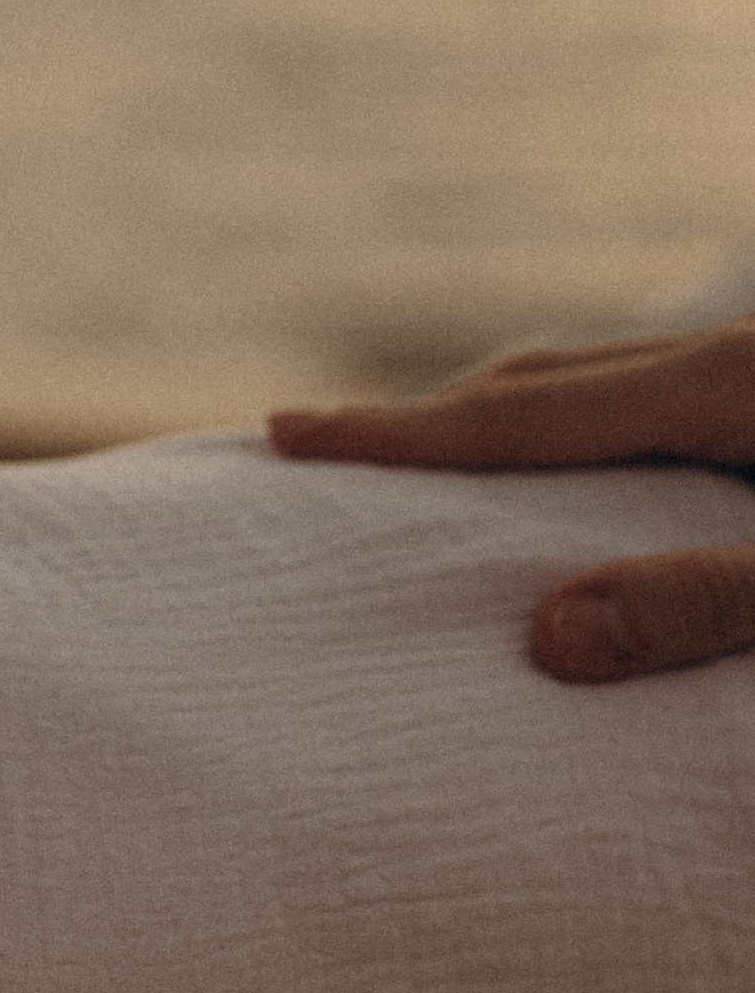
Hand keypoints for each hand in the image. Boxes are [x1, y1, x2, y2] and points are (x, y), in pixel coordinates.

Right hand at [269, 319, 754, 681]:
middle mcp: (729, 355)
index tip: (284, 432)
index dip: (399, 433)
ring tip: (422, 472)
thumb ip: (699, 600)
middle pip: (542, 383)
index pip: (524, 416)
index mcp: (728, 380)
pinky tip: (570, 483)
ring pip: (598, 386)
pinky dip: (576, 440)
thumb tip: (546, 637)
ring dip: (499, 425)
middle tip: (315, 448)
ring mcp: (753, 369)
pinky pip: (653, 405)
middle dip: (427, 418)